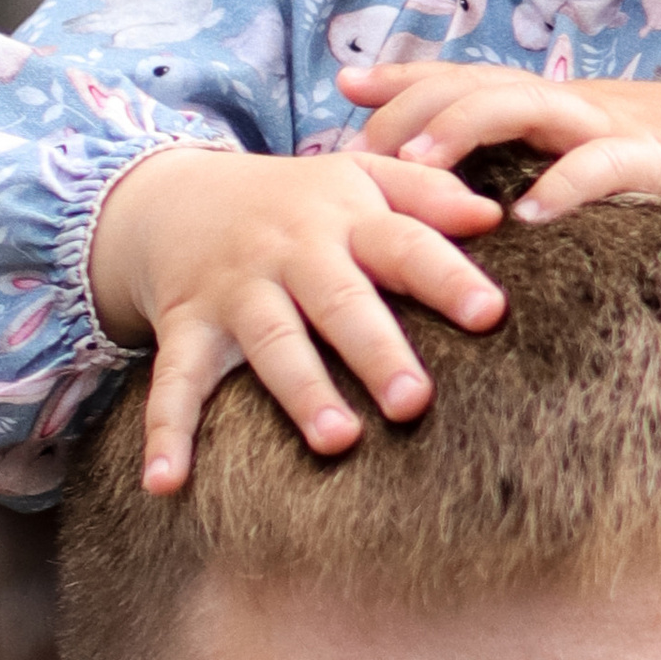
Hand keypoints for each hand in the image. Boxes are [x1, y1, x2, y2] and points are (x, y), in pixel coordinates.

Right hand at [88, 145, 506, 492]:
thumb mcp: (358, 176)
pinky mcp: (186, 329)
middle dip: (375, 349)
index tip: (489, 313)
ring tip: (336, 440)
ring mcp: (235, 293)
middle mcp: (290, 254)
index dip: (445, 277)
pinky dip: (167, 433)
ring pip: (270, 343)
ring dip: (300, 391)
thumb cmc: (295, 200)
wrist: (174, 195)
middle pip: (339, 302)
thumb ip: (426, 192)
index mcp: (344, 218)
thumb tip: (494, 214)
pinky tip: (167, 483)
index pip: (404, 244)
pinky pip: (173, 383)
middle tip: (414, 402)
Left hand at [343, 62, 660, 258]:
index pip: (464, 77)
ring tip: (417, 164)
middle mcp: (573, 102)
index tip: (343, 90)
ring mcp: (614, 126)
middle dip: (413, 107)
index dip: (404, 79)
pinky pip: (607, 169)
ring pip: (526, 108)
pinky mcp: (660, 163)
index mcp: (552, 102)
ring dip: (465, 130)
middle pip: (477, 85)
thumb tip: (457, 188)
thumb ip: (532, 165)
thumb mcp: (588, 160)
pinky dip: (568, 186)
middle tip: (359, 146)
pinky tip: (530, 215)